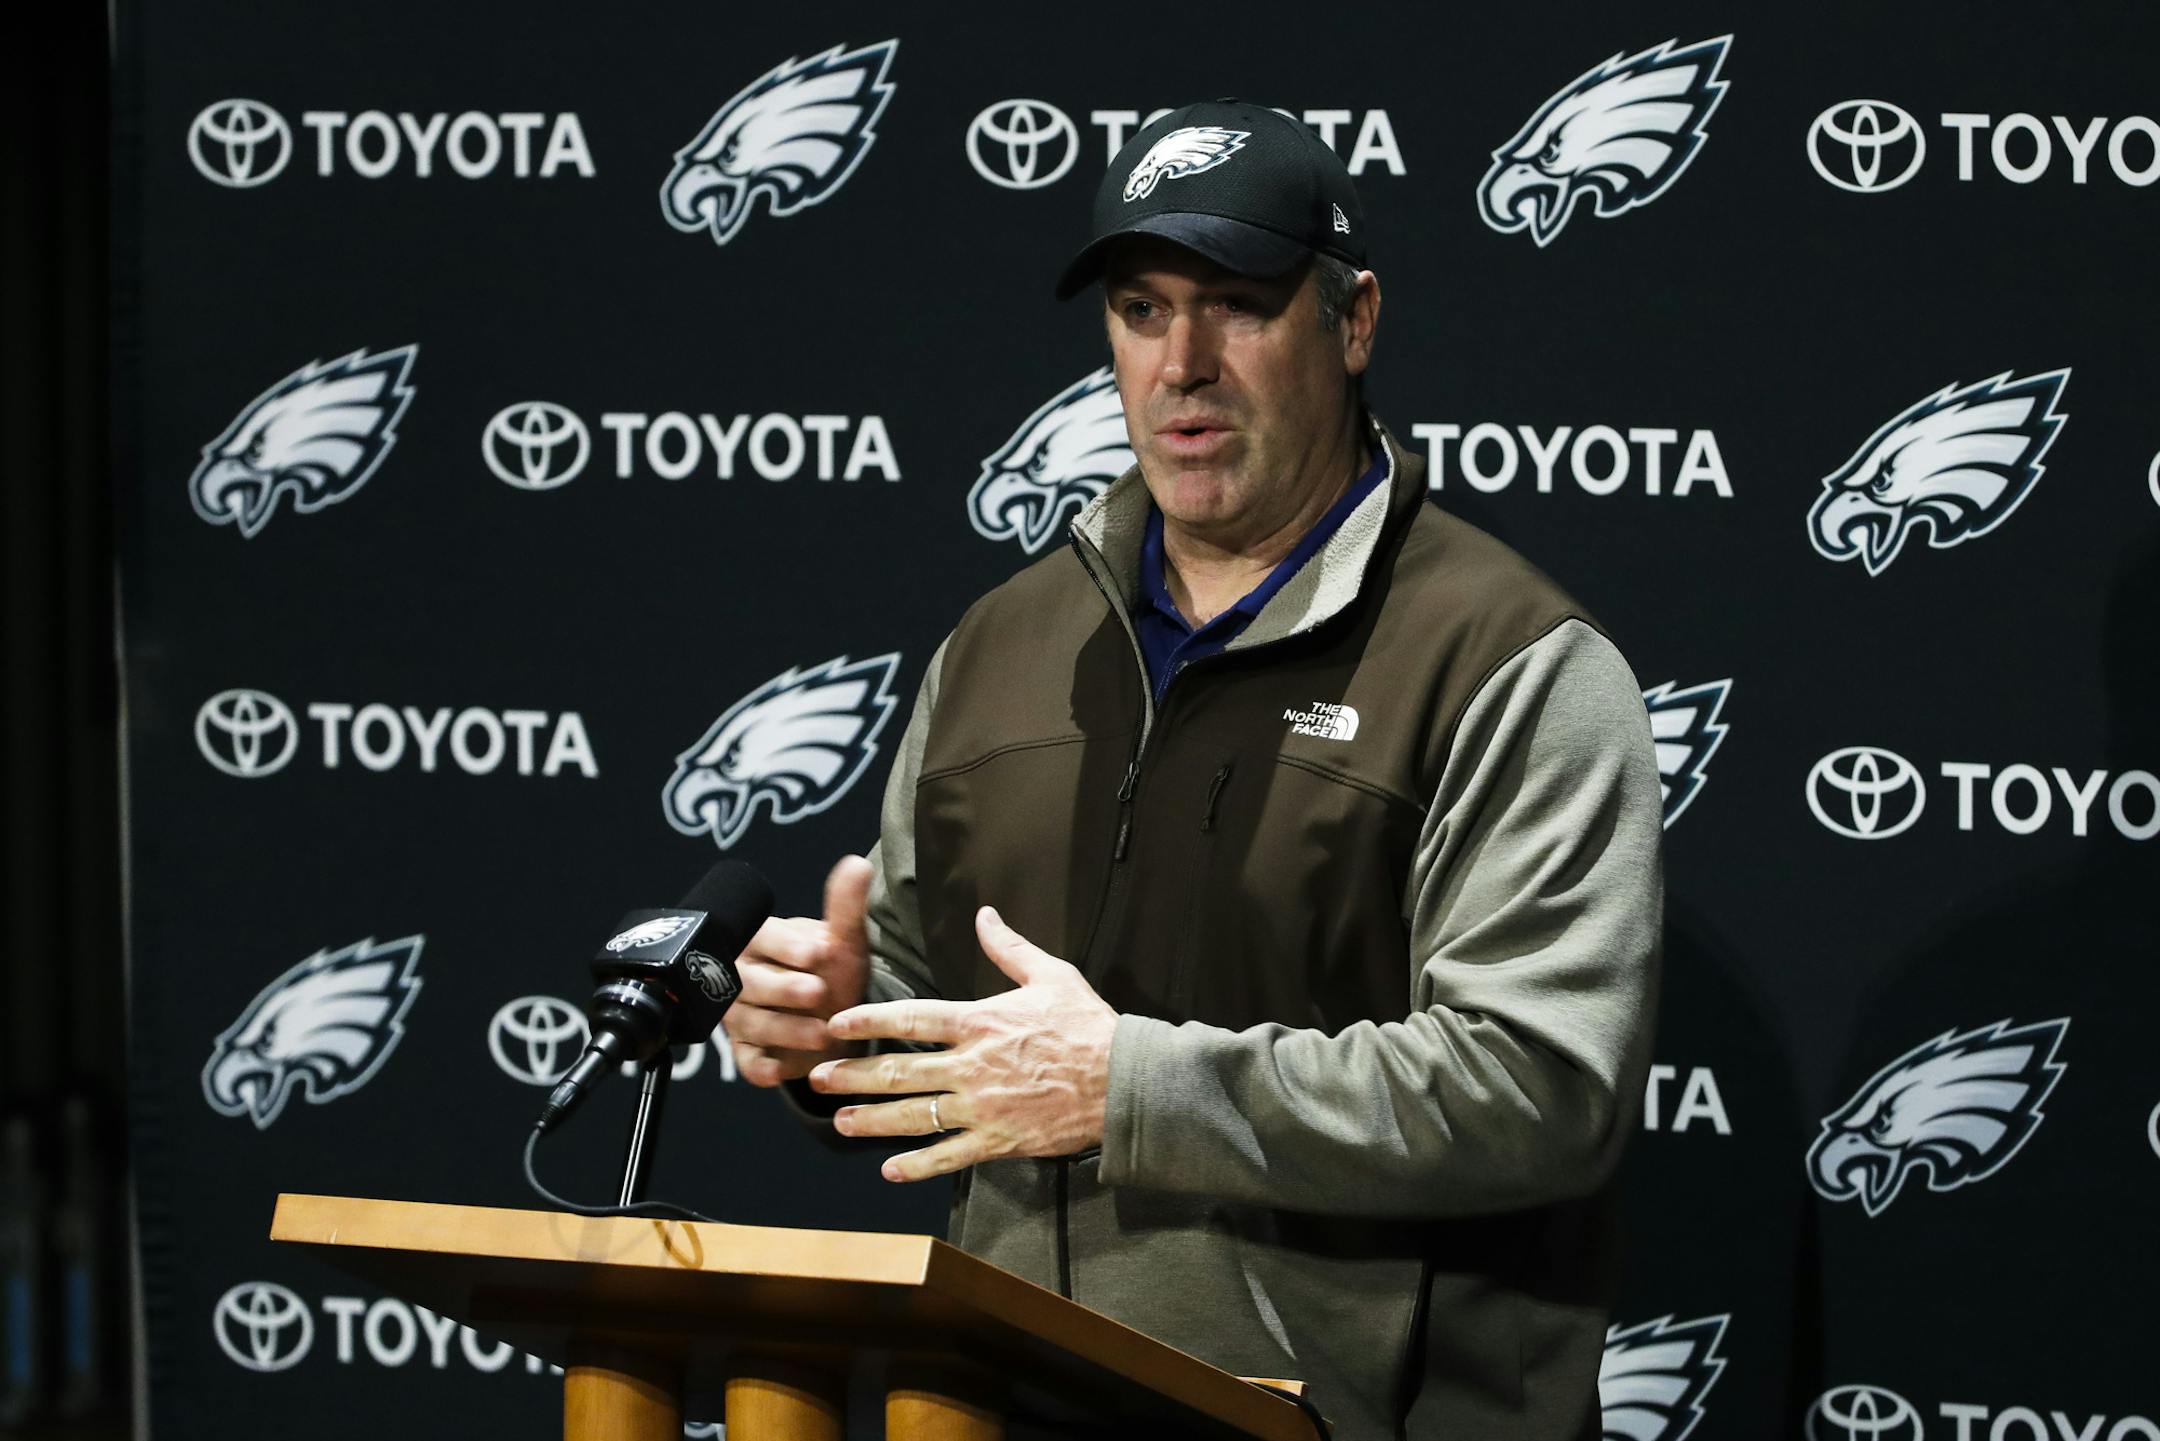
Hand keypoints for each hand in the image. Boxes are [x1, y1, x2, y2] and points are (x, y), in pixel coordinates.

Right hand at [724, 856, 872, 1086]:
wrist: (832, 1016)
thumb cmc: (831, 971)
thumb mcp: (843, 940)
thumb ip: (845, 906)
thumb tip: (857, 864)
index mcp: (760, 941)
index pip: (763, 938)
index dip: (788, 946)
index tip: (818, 952)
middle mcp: (741, 976)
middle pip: (750, 982)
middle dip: (784, 989)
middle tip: (817, 992)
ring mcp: (741, 1015)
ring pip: (750, 1022)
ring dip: (784, 1030)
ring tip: (822, 1033)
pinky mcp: (746, 1051)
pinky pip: (746, 1061)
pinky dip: (759, 1067)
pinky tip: (777, 1071)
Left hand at [810, 906, 1118, 1181]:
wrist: (1123, 1080)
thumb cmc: (1088, 1025)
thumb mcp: (1052, 975)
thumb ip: (1009, 947)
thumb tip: (984, 914)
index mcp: (980, 1021)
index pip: (911, 1017)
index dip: (868, 1020)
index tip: (837, 1024)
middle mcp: (971, 1065)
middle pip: (900, 1071)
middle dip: (855, 1076)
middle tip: (819, 1078)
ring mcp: (981, 1107)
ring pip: (914, 1116)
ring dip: (872, 1120)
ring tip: (840, 1121)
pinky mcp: (998, 1140)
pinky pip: (949, 1156)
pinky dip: (916, 1165)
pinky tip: (889, 1169)